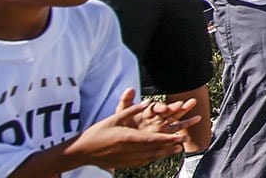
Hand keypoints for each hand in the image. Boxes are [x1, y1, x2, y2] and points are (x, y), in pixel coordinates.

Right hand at [65, 89, 190, 169]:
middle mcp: (129, 150)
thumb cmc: (97, 132)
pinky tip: (158, 155)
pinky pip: (142, 162)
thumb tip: (148, 102)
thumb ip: (132, 110)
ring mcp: (126, 158)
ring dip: (164, 153)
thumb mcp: (114, 118)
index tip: (179, 136)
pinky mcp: (124, 164)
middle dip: (170, 145)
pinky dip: (153, 158)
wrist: (82, 151)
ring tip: (176, 149)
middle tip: (183, 142)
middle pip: (154, 149)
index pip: (152, 139)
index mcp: (127, 137)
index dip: (168, 138)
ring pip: (150, 157)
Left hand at [113, 89, 198, 134]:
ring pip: (176, 121)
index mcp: (148, 111)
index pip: (156, 107)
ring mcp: (161, 127)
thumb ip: (126, 102)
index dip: (161, 107)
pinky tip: (188, 135)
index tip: (164, 108)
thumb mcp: (122, 113)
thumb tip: (130, 89)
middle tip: (190, 103)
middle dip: (180, 108)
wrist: (120, 141)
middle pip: (170, 111)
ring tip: (198, 117)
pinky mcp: (162, 137)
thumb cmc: (122, 125)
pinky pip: (174, 134)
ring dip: (187, 119)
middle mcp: (157, 118)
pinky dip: (182, 134)